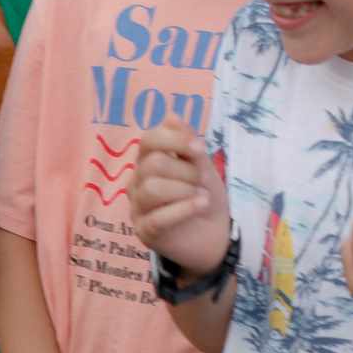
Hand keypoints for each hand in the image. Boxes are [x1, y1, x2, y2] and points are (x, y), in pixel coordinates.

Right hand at [128, 116, 229, 273]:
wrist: (215, 236)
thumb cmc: (204, 197)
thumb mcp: (202, 167)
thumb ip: (187, 144)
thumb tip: (171, 116)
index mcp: (148, 163)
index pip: (148, 140)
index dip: (174, 140)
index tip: (199, 148)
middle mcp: (137, 183)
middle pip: (154, 164)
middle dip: (186, 170)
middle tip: (202, 180)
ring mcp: (138, 209)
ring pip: (153, 189)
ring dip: (185, 190)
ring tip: (201, 196)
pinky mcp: (144, 232)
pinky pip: (159, 217)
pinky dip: (186, 208)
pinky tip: (201, 204)